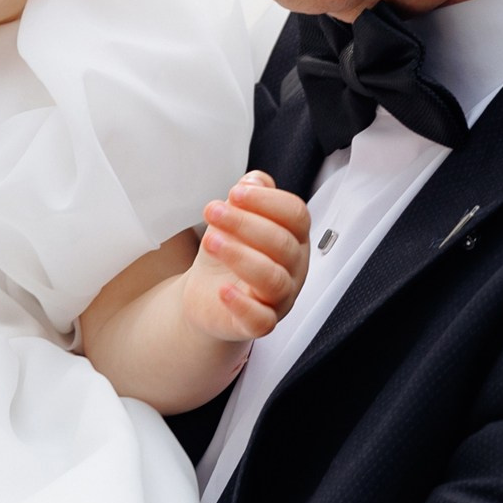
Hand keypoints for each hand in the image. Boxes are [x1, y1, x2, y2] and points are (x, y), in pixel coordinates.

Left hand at [184, 172, 310, 342]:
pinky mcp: (259, 323)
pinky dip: (242, 305)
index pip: (296, 215)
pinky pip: (261, 320)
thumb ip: (249, 197)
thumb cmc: (228, 256)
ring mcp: (280, 298)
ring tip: (211, 240)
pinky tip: (223, 290)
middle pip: (283, 244)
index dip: (267, 201)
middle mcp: (293, 268)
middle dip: (246, 223)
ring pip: (273, 279)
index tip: (236, 192)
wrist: (207, 296)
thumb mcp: (235, 219)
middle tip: (213, 211)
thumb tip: (255, 180)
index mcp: (293, 238)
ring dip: (241, 256)